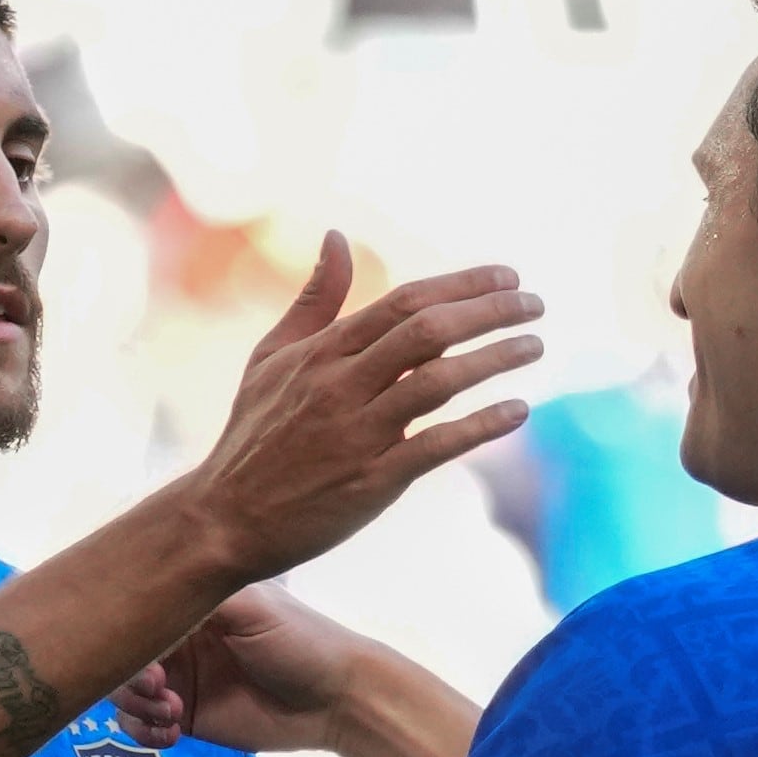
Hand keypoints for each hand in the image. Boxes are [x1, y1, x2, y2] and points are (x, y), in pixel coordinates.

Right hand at [115, 584, 377, 754]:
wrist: (335, 699)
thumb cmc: (300, 641)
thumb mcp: (252, 605)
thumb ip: (199, 594)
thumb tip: (148, 590)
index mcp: (192, 606)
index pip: (139, 615)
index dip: (132, 640)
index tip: (154, 662)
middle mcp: (179, 640)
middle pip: (122, 657)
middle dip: (129, 678)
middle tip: (161, 691)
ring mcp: (180, 681)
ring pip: (125, 694)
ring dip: (137, 707)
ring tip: (173, 714)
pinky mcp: (186, 718)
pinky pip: (141, 726)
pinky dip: (145, 732)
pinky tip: (174, 733)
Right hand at [170, 234, 542, 586]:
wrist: (222, 520)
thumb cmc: (251, 437)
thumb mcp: (271, 359)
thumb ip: (312, 299)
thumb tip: (337, 236)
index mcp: (322, 353)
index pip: (404, 301)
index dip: (463, 283)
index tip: (508, 275)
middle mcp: (341, 386)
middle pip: (429, 332)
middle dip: (490, 310)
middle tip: (534, 303)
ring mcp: (357, 434)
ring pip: (439, 382)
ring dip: (495, 359)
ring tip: (535, 346)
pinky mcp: (371, 481)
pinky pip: (437, 444)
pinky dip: (482, 425)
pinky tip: (518, 410)